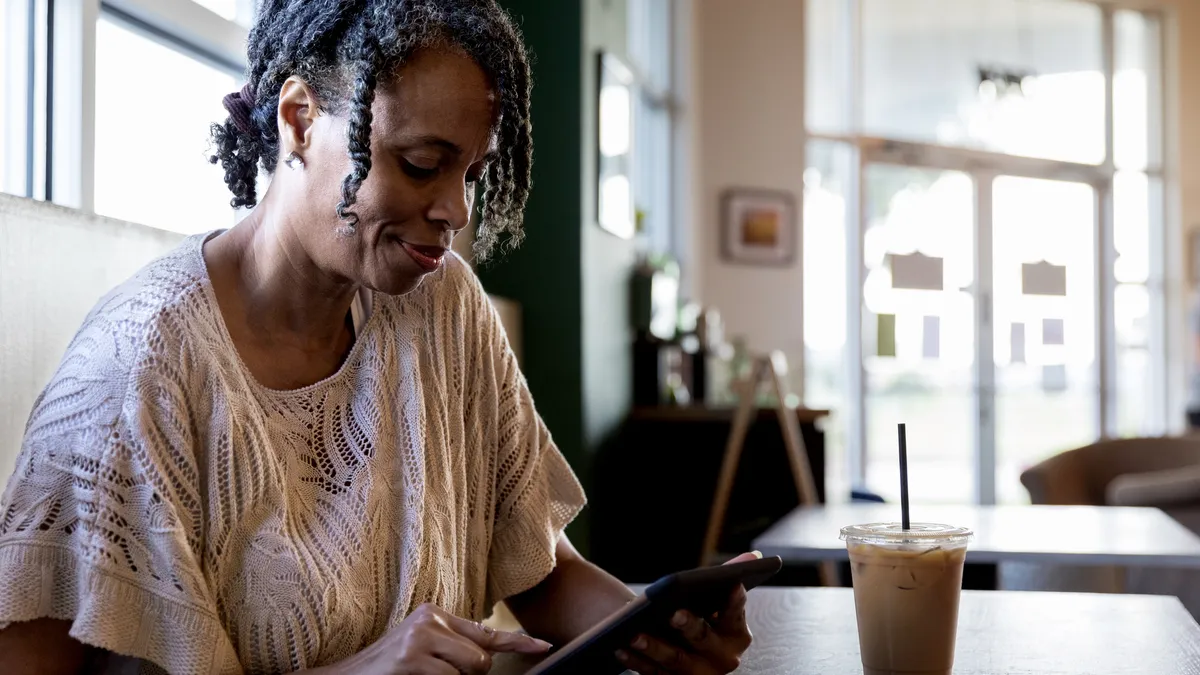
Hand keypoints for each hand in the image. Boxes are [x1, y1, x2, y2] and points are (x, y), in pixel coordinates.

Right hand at [346, 603, 551, 674]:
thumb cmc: (388, 669)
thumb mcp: (422, 648)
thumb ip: (453, 645)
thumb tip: (487, 654)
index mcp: (434, 614)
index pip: (486, 632)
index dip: (518, 642)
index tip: (543, 646)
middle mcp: (429, 620)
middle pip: (482, 658)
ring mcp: (420, 639)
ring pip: (471, 671)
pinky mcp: (412, 660)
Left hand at [615, 552, 757, 673]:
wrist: (679, 644)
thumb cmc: (701, 613)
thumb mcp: (715, 598)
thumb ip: (731, 575)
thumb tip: (754, 557)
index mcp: (737, 635)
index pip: (735, 614)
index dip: (734, 601)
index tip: (731, 585)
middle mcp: (723, 658)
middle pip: (703, 640)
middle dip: (689, 627)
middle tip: (673, 613)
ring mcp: (698, 674)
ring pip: (676, 660)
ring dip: (654, 647)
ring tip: (635, 633)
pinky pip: (654, 674)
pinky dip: (637, 662)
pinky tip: (621, 649)